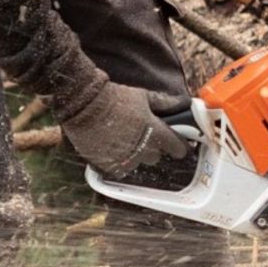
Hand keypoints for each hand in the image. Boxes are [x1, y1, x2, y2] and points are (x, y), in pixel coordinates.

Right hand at [55, 79, 191, 176]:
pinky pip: (119, 169)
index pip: (177, 147)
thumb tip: (182, 103)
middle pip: (155, 157)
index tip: (178, 146)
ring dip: (134, 155)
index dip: (179, 147)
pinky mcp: (108, 166)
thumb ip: (164, 102)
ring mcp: (125, 159)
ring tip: (123, 141)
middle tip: (142, 137)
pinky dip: (117, 162)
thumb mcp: (143, 96)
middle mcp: (142, 149)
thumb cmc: (115, 98)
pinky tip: (112, 150)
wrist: (85, 105)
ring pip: (137, 163)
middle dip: (152, 148)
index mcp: (155, 132)